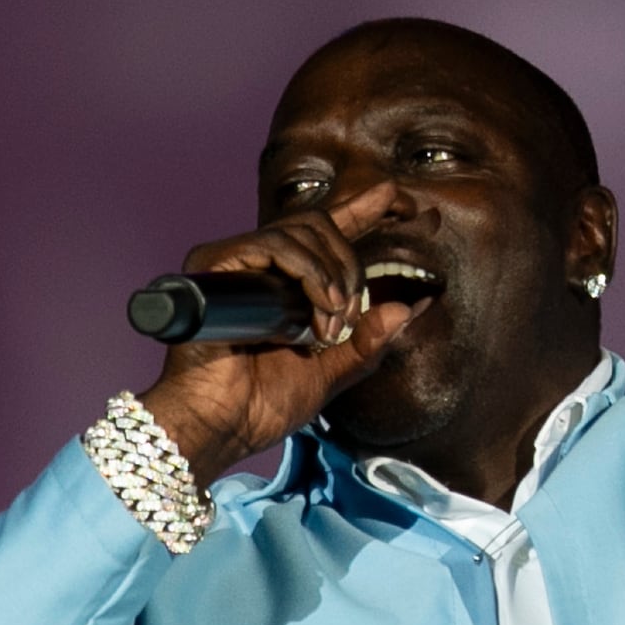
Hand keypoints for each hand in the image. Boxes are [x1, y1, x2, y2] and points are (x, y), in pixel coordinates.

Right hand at [136, 182, 430, 482]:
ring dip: (331, 275)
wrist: (223, 425)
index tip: (401, 199)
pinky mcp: (215, 264)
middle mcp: (260, 267)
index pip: (326, 231)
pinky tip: (319, 304)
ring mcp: (236, 262)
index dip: (363, 209)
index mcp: (286, 286)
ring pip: (302, 230)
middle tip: (352, 310)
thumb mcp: (331, 371)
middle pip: (319, 224)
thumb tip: (409, 306)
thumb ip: (368, 342)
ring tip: (331, 321)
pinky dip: (308, 270)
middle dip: (350, 263)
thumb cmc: (263, 405)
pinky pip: (274, 243)